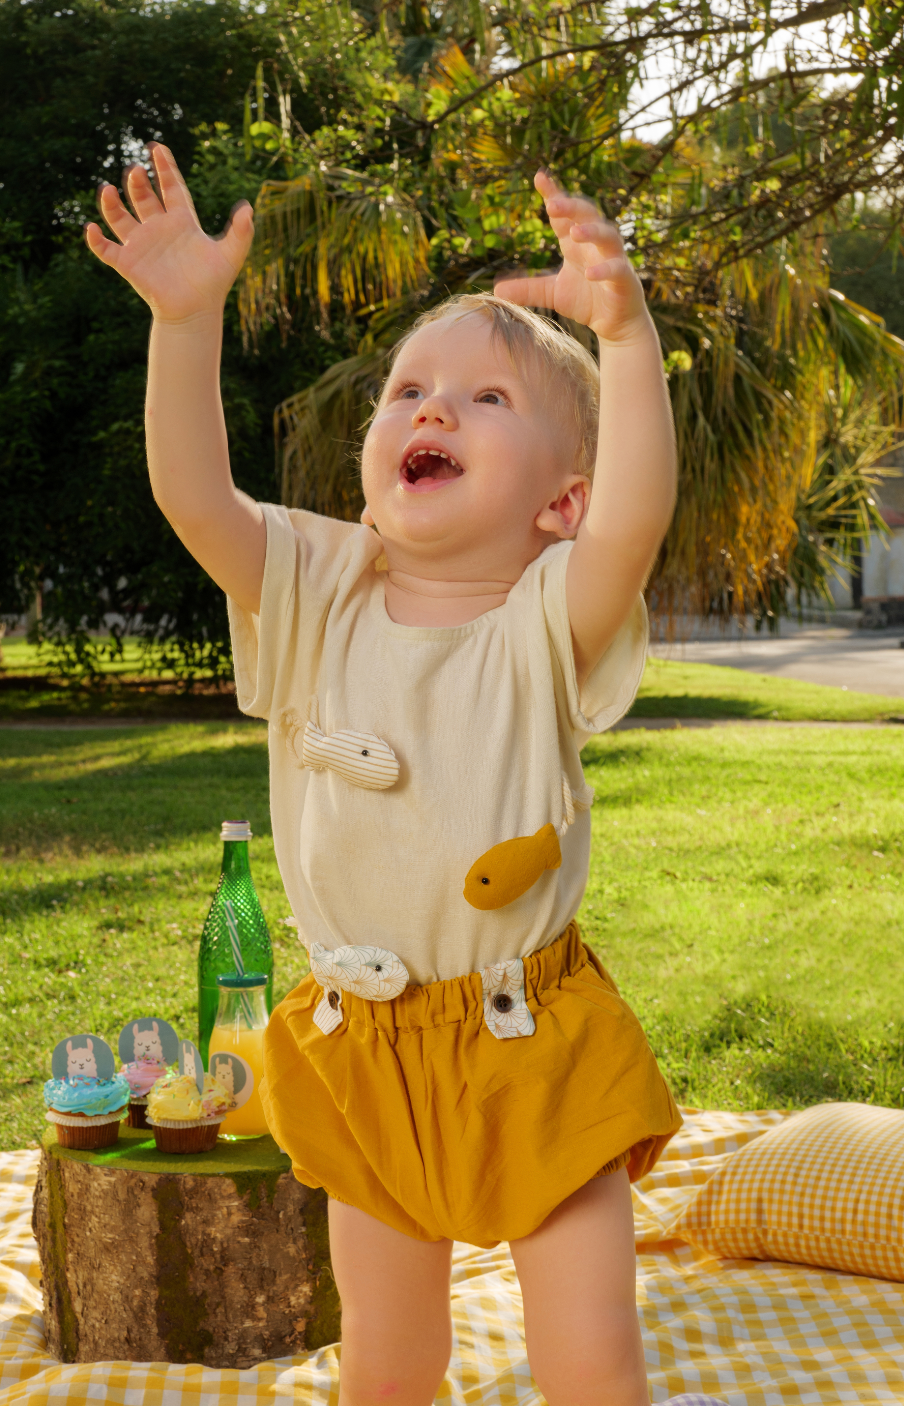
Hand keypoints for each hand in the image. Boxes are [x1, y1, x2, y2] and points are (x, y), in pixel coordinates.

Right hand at [84, 144, 253, 323]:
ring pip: (120, 217)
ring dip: (111, 203)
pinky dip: (95, 240)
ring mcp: (142, 245)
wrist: (196, 313)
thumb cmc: (213, 284)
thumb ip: (242, 232)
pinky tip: (91, 228)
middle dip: (137, 183)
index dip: (164, 167)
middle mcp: (159, 228)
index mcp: (182, 221)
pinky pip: (106, 249)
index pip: (171, 188)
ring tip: (107, 189)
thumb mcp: (231, 255)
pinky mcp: (128, 264)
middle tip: (135, 170)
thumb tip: (249, 208)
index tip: (157, 147)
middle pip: (144, 198)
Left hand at [496, 171, 647, 343]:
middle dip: (571, 207)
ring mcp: (612, 259)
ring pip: (607, 236)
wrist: (615, 324)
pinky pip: (617, 269)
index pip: (564, 214)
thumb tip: (496, 291)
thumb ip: (528, 289)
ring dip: (592, 231)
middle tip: (552, 204)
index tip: (539, 177)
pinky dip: (605, 269)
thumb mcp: (552, 294)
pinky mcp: (624, 279)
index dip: (554, 194)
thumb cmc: (587, 300)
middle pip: (586, 215)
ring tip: (574, 232)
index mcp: (575, 242)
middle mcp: (595, 245)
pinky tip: (591, 273)